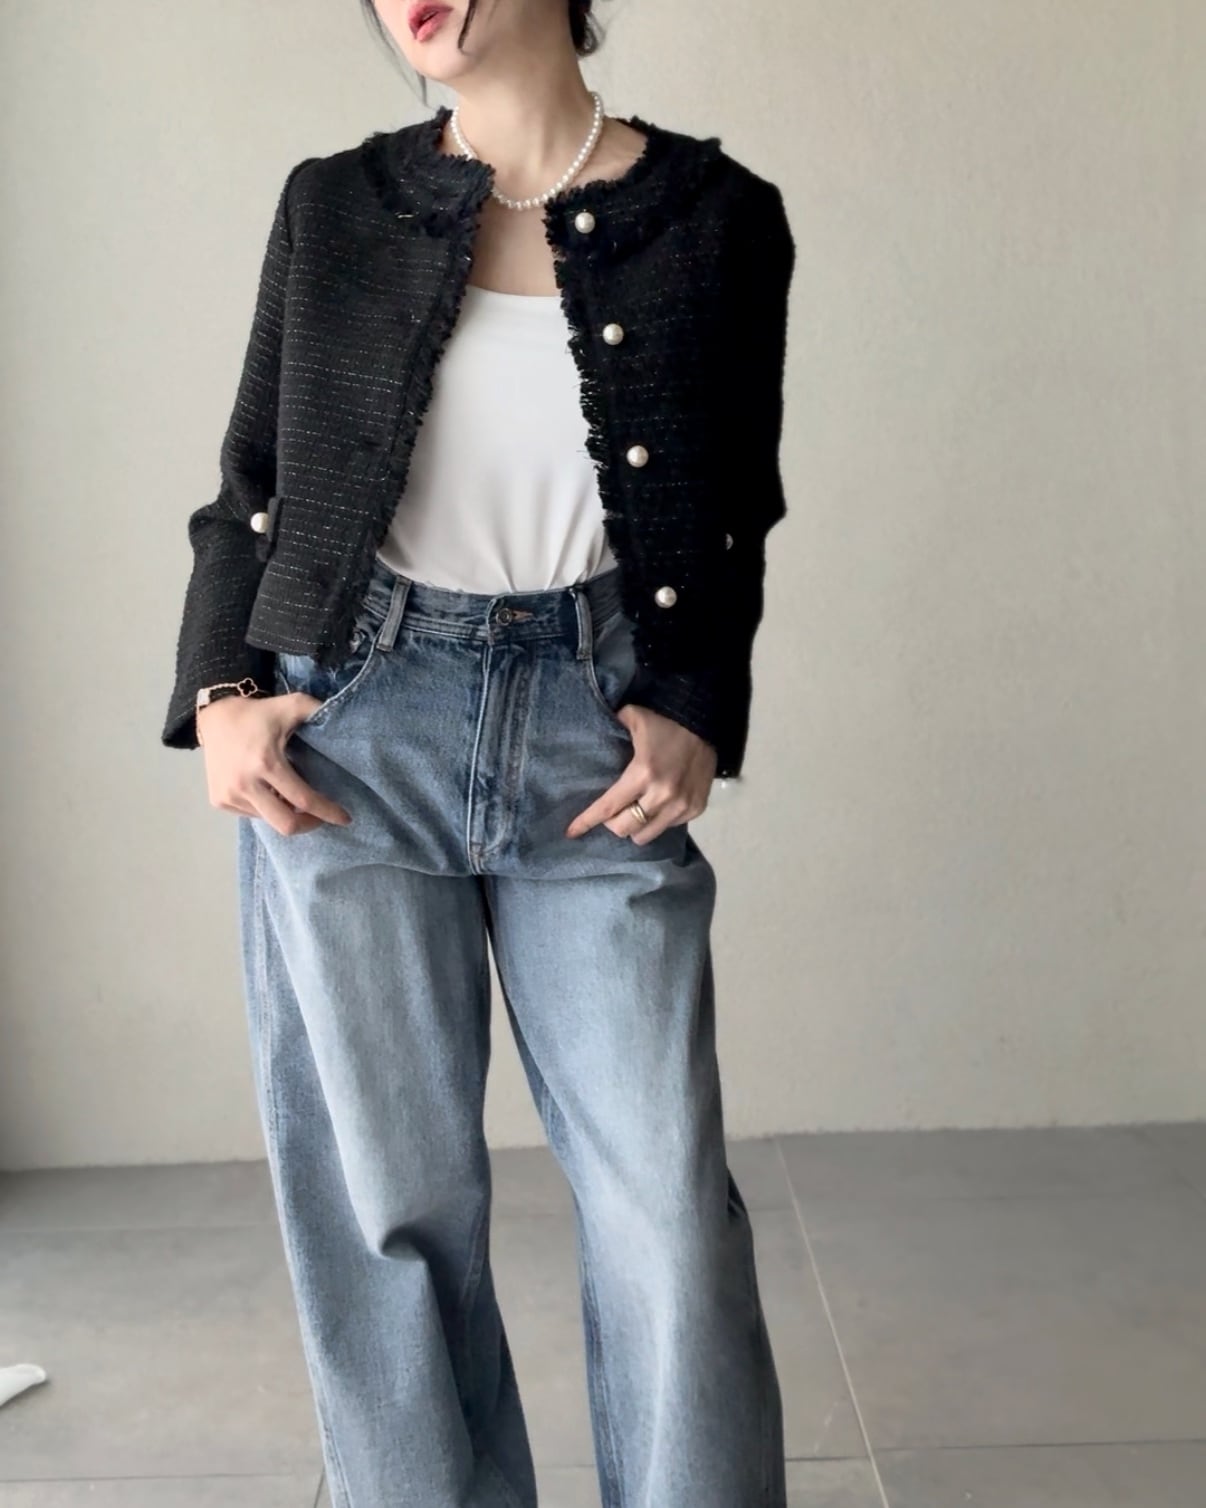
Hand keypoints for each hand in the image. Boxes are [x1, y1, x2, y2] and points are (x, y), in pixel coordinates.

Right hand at [197, 692, 352, 836]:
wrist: (215, 717)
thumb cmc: (258, 714)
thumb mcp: (291, 705)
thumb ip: (318, 711)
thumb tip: (345, 719)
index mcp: (266, 763)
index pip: (303, 799)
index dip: (327, 812)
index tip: (345, 818)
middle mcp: (245, 784)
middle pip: (285, 824)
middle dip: (308, 824)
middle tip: (319, 816)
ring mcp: (229, 796)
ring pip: (268, 820)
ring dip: (285, 812)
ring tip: (291, 795)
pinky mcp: (219, 801)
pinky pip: (252, 815)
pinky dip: (266, 808)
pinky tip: (269, 792)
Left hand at [565, 704, 717, 845]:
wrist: (706, 721)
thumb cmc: (665, 720)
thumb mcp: (633, 717)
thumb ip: (610, 727)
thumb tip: (590, 731)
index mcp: (642, 773)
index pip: (608, 807)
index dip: (586, 822)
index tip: (571, 833)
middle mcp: (662, 795)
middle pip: (625, 828)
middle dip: (612, 823)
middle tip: (611, 813)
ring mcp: (681, 805)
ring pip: (646, 835)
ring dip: (635, 827)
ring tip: (634, 812)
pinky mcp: (696, 809)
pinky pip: (668, 827)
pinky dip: (659, 820)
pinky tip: (658, 806)